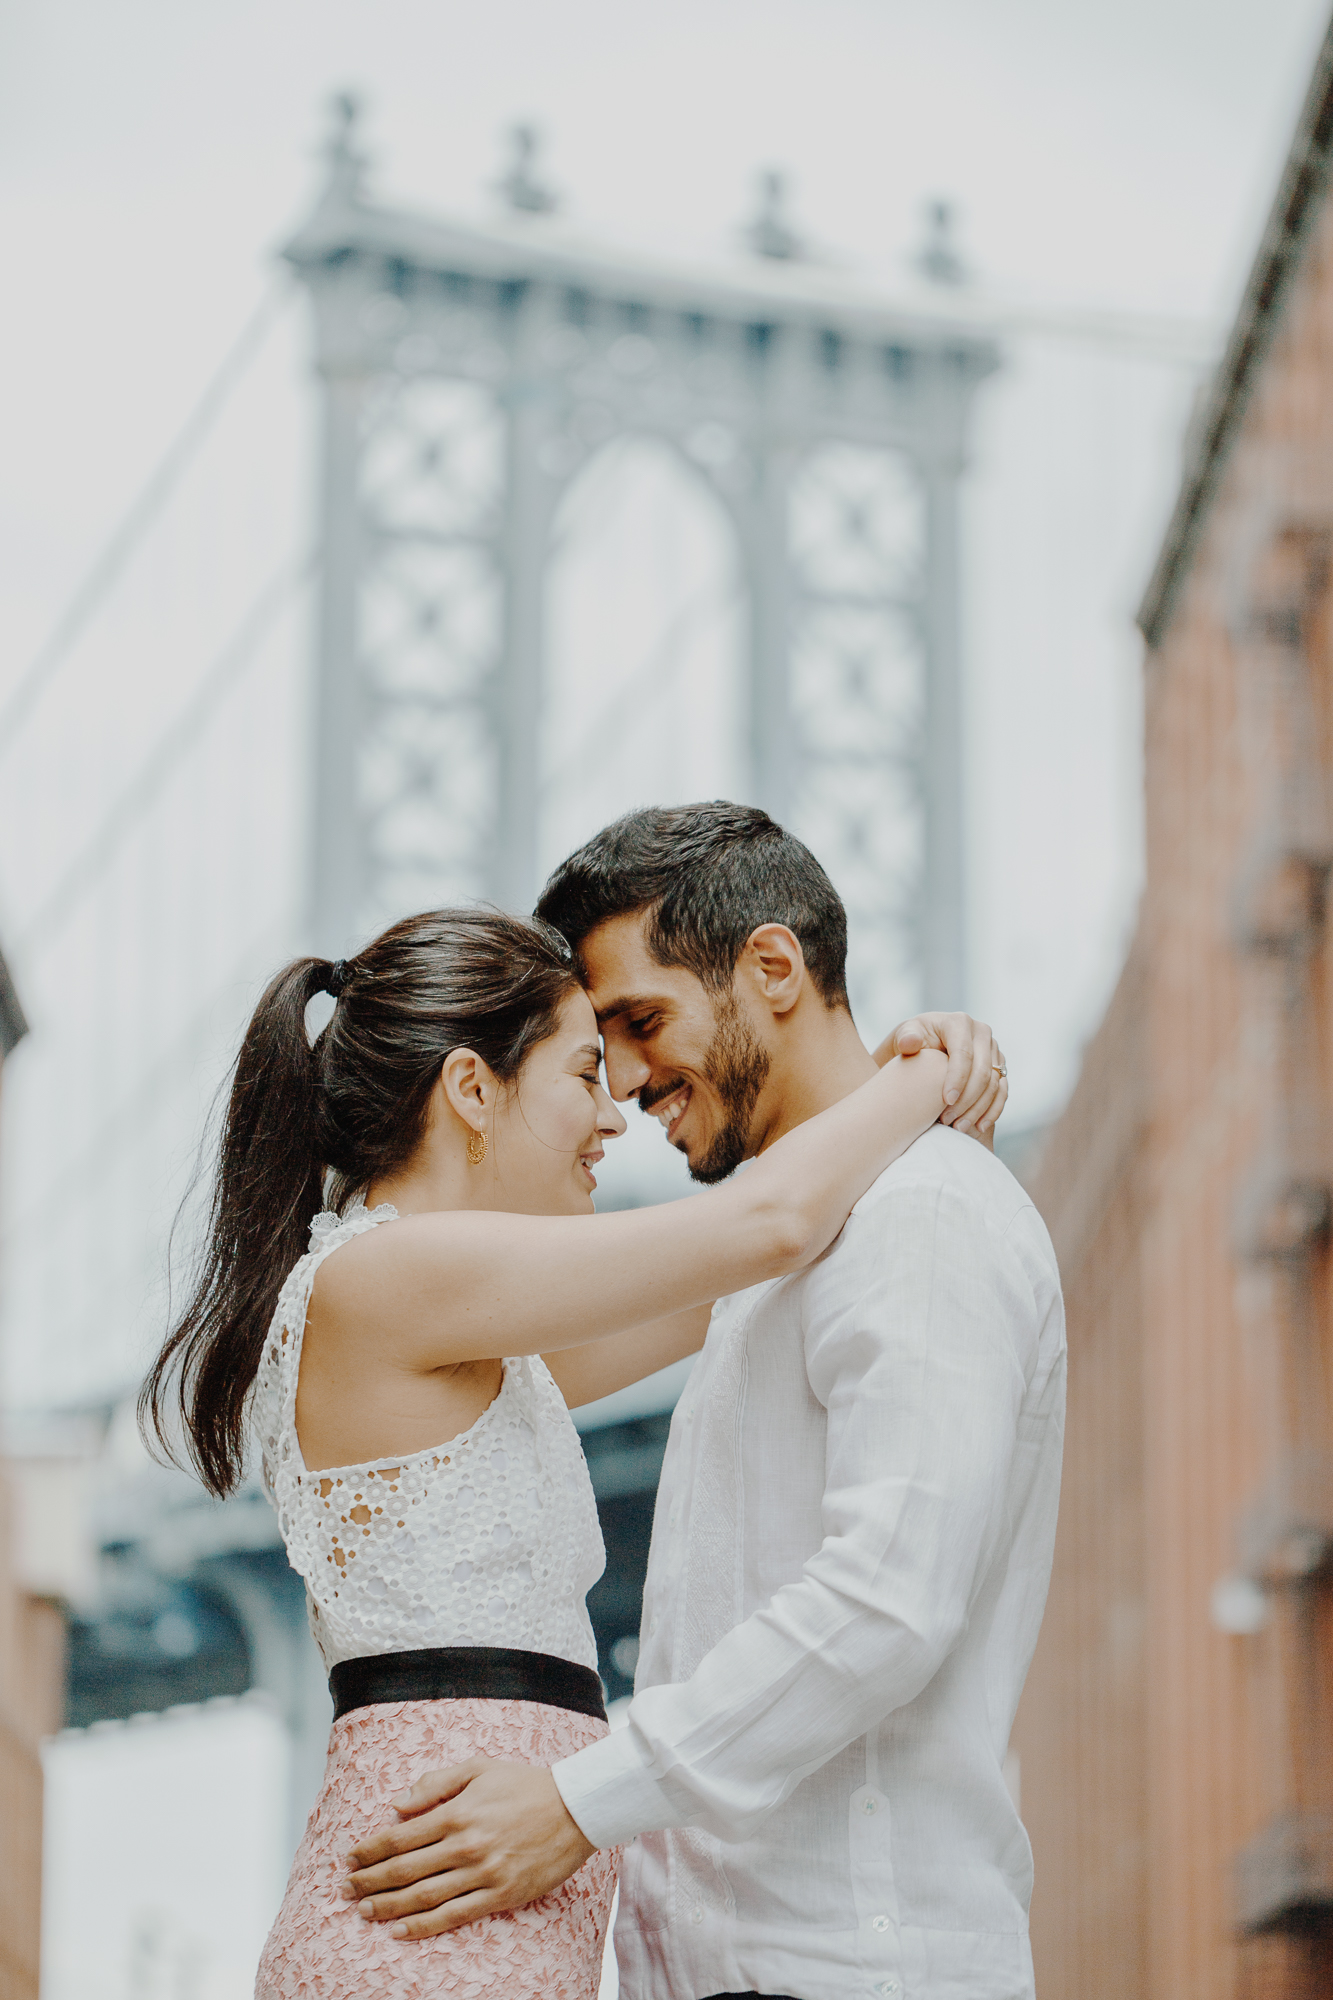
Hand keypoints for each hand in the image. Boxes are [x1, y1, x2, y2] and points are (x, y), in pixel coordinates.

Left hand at [340, 1758, 595, 1938]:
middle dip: (370, 1881)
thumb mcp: (479, 1768)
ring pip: (424, 1897)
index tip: (350, 1858)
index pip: (401, 1837)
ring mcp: (483, 1874)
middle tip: (346, 1890)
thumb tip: (398, 1804)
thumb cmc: (524, 1784)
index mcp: (457, 1812)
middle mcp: (465, 1845)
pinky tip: (400, 1931)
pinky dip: (423, 1926)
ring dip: (388, 1906)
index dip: (370, 1850)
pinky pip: (454, 1916)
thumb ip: (436, 1783)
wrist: (575, 1808)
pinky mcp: (500, 1895)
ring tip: (364, 1911)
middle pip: (405, 1870)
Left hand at [874, 1012, 1007, 1142]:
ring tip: (958, 1128)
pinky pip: (1003, 1091)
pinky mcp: (999, 1067)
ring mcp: (993, 1050)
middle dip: (967, 1099)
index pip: (964, 1053)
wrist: (923, 1050)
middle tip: (948, 1121)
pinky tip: (979, 1127)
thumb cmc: (911, 1043)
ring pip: (995, 1084)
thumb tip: (910, 1043)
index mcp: (959, 1022)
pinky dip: (992, 1110)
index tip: (945, 1102)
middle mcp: (982, 1033)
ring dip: (978, 1109)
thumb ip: (905, 1038)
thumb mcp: (904, 1037)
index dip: (957, 1079)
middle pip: (983, 1070)